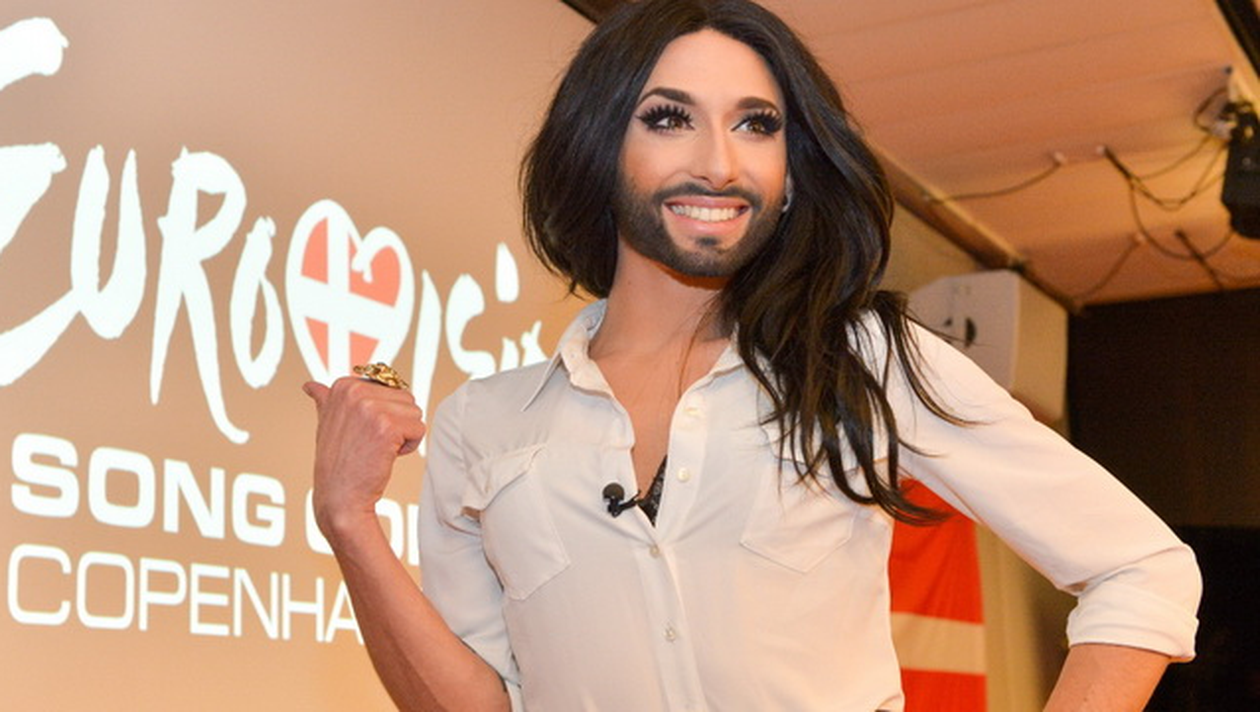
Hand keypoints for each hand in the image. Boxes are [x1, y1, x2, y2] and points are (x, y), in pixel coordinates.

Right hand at [303, 377, 426, 544]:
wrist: (340, 497)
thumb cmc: (336, 462)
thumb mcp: (326, 424)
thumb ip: (325, 400)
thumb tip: (310, 386)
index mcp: (343, 385)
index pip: (390, 387)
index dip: (383, 412)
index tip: (361, 430)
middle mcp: (355, 391)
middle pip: (406, 398)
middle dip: (397, 422)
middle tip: (371, 442)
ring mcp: (370, 408)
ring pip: (414, 413)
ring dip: (404, 434)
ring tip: (378, 448)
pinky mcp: (387, 426)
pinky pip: (419, 429)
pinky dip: (409, 446)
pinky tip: (386, 456)